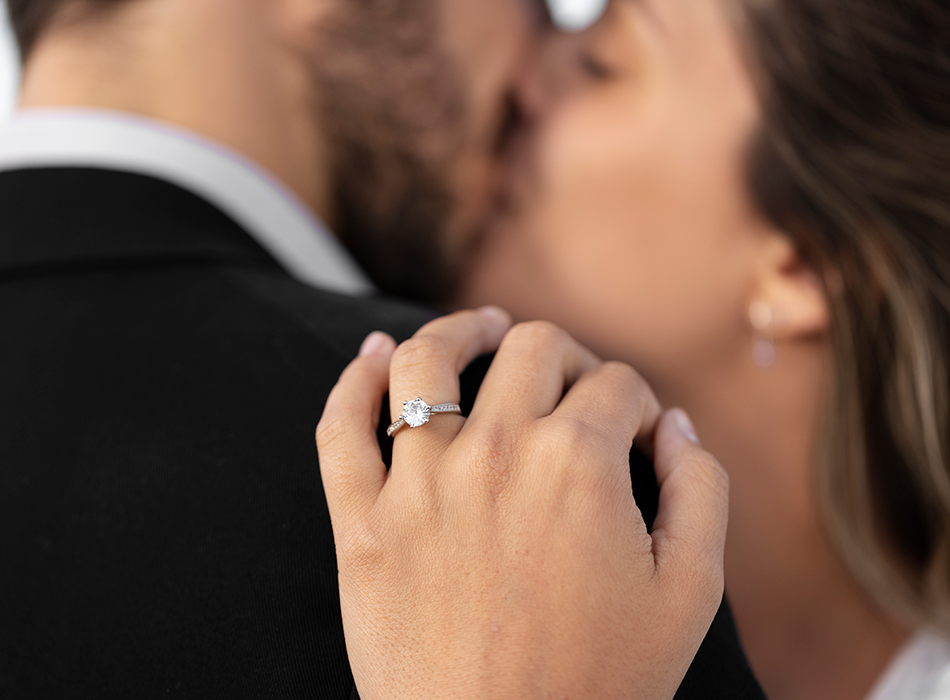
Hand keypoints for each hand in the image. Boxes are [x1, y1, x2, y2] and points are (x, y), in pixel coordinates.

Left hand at [317, 309, 728, 699]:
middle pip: (532, 350)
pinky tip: (376, 353)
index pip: (614, 385)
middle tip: (574, 386)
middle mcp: (494, 452)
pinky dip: (355, 378)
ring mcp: (417, 483)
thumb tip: (675, 427)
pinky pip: (340, 427)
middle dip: (566, 355)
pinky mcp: (361, 523)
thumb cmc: (599, 686)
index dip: (636, 402)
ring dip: (461, 330)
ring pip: (429, 360)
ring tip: (481, 328)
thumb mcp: (690, 594)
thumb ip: (699, 491)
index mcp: (577, 462)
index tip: (636, 433)